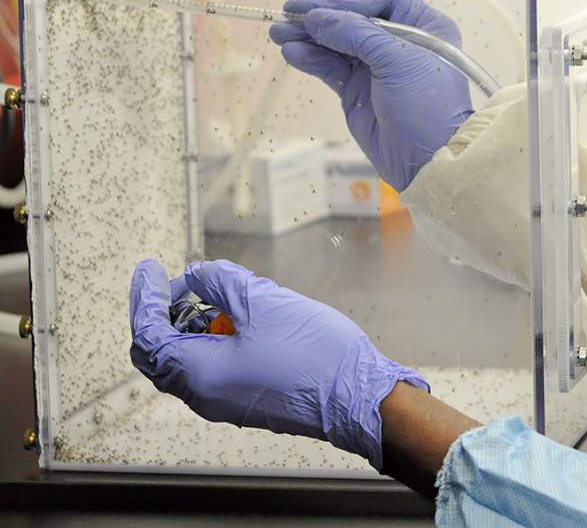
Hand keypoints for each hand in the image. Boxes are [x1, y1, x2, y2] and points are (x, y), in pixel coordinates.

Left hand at [129, 259, 426, 469]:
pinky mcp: (245, 401)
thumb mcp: (263, 302)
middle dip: (161, 314)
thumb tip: (196, 274)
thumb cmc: (312, 352)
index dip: (145, 297)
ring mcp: (224, 402)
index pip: (148, 334)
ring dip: (187, 327)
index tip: (149, 268)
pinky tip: (234, 319)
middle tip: (175, 283)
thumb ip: (220, 282)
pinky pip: (210, 371)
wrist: (357, 397)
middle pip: (159, 354)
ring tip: (210, 296)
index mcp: (197, 373)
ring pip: (185, 363)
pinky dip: (208, 342)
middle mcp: (202, 395)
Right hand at [269, 0, 473, 190]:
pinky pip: (328, 66)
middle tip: (290, 13)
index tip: (329, 9)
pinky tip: (292, 53)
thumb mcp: (398, 61)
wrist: (428, 161)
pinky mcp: (355, 89)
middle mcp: (398, 40)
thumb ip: (357, 34)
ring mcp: (374, 65)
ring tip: (279, 33)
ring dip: (307, 35)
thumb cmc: (427, 105)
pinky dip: (310, 58)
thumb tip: (317, 17)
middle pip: (353, 16)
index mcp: (422, 25)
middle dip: (322, 14)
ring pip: (335, 41)